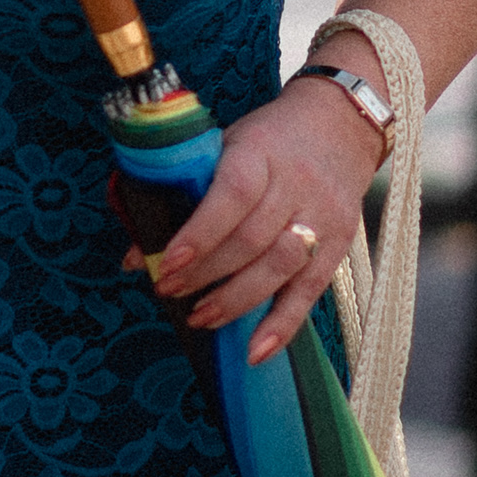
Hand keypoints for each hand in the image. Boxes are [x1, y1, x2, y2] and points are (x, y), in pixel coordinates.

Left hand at [144, 78, 384, 363]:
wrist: (339, 124)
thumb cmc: (267, 140)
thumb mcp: (223, 147)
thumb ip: (183, 194)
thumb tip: (136, 257)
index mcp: (260, 153)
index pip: (233, 196)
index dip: (200, 233)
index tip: (167, 263)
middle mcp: (296, 186)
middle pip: (252, 240)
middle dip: (206, 273)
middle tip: (170, 293)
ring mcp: (322, 217)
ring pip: (280, 268)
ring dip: (237, 301)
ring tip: (201, 317)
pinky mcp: (339, 245)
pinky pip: (310, 292)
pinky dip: (282, 326)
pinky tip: (255, 351)